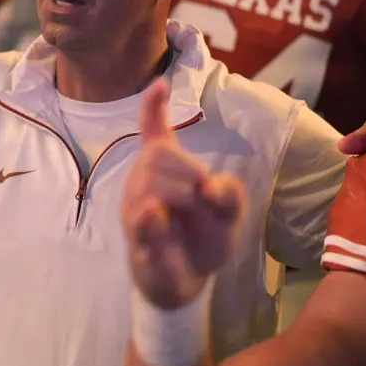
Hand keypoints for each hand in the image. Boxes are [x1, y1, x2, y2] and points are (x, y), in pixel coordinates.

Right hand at [121, 79, 244, 308]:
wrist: (188, 280)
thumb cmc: (204, 237)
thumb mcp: (230, 213)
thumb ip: (230, 194)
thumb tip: (208, 186)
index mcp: (165, 169)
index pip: (153, 131)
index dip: (152, 107)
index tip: (158, 84)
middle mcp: (143, 181)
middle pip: (159, 155)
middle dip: (189, 171)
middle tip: (205, 196)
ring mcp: (135, 207)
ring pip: (151, 183)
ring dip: (182, 195)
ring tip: (194, 213)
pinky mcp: (136, 237)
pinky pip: (140, 219)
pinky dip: (150, 216)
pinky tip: (155, 214)